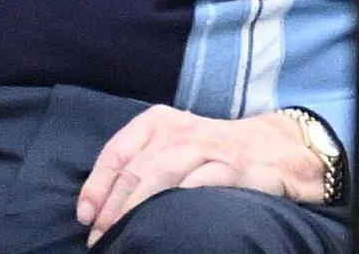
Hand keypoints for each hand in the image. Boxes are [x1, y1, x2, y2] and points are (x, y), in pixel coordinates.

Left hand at [76, 106, 326, 246]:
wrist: (273, 147)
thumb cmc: (210, 151)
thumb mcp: (169, 145)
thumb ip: (137, 164)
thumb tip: (94, 205)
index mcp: (157, 122)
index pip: (116, 152)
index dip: (97, 186)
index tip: (86, 216)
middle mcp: (179, 131)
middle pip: (136, 169)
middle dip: (113, 208)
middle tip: (100, 237)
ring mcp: (206, 148)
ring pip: (162, 175)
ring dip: (137, 209)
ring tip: (124, 235)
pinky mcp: (232, 168)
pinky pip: (200, 184)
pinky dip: (179, 201)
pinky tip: (166, 220)